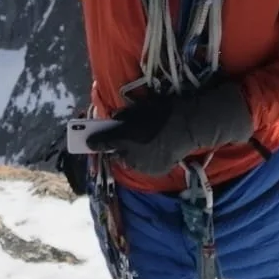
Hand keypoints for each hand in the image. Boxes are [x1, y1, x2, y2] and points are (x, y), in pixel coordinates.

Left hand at [88, 83, 254, 174]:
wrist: (189, 126)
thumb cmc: (164, 111)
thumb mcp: (142, 107)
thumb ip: (125, 115)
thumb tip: (115, 119)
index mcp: (124, 138)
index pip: (103, 142)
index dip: (95, 142)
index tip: (89, 142)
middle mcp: (130, 154)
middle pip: (116, 154)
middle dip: (117, 148)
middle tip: (122, 141)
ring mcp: (143, 165)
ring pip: (130, 162)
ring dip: (131, 155)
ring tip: (141, 146)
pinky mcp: (155, 171)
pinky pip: (145, 166)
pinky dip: (145, 160)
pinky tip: (153, 151)